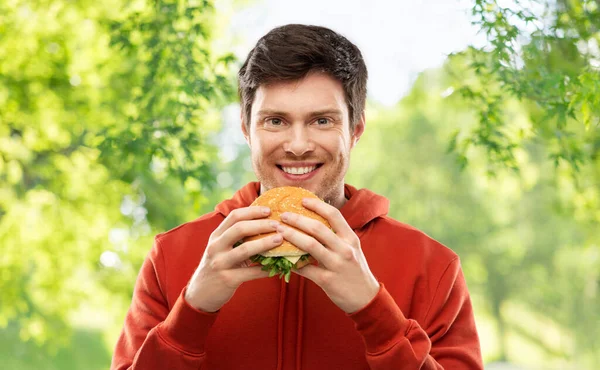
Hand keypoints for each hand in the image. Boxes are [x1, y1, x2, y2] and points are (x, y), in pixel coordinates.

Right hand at [185, 206, 281, 311]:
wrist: (201, 294)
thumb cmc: (217, 267)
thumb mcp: (220, 249)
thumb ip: (236, 238)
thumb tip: (264, 225)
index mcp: (216, 236)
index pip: (234, 216)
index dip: (253, 211)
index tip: (269, 210)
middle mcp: (216, 247)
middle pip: (240, 229)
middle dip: (261, 224)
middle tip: (277, 224)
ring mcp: (220, 263)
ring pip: (245, 249)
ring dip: (265, 243)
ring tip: (280, 239)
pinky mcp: (227, 279)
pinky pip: (250, 272)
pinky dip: (265, 269)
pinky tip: (277, 268)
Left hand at [277, 198, 379, 313]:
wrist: (366, 298)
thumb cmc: (355, 270)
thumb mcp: (352, 249)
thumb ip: (337, 236)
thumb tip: (313, 222)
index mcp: (350, 238)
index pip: (333, 215)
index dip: (317, 205)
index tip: (302, 200)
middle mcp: (345, 249)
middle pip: (317, 228)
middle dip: (297, 219)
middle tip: (282, 215)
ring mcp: (336, 264)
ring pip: (309, 245)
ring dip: (291, 236)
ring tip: (279, 231)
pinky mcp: (327, 280)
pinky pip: (305, 268)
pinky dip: (291, 262)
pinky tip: (281, 257)